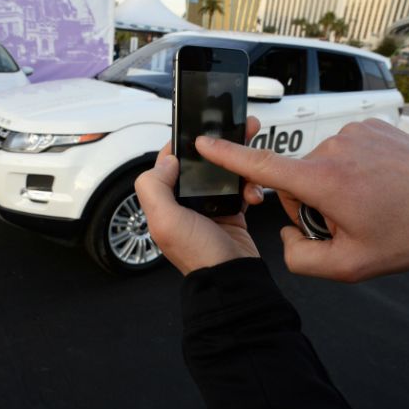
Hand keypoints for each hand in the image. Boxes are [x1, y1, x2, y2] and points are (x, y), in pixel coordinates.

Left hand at [134, 117, 263, 274]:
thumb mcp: (165, 220)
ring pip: (222, 173)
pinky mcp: (231, 212)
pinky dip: (249, 186)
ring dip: (238, 165)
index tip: (199, 129)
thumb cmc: (198, 255)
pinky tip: (254, 192)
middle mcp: (184, 203)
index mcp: (165, 202)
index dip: (183, 145)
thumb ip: (154, 186)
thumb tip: (167, 160)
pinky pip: (240, 188)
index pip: (168, 163)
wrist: (232, 278)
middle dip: (218, 148)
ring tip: (251, 159)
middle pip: (199, 165)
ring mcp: (209, 207)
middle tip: (236, 131)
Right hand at [195, 118, 408, 281]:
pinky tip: (376, 185)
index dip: (228, 155)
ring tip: (369, 203)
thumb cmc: (408, 233)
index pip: (262, 166)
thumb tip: (288, 235)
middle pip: (295, 178)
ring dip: (333, 186)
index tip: (204, 142)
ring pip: (320, 165)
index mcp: (323, 182)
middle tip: (347, 221)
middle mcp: (333, 150)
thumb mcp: (349, 265)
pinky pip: (343, 150)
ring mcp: (353, 133)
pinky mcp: (369, 125)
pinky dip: (352, 169)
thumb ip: (301, 258)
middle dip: (310, 202)